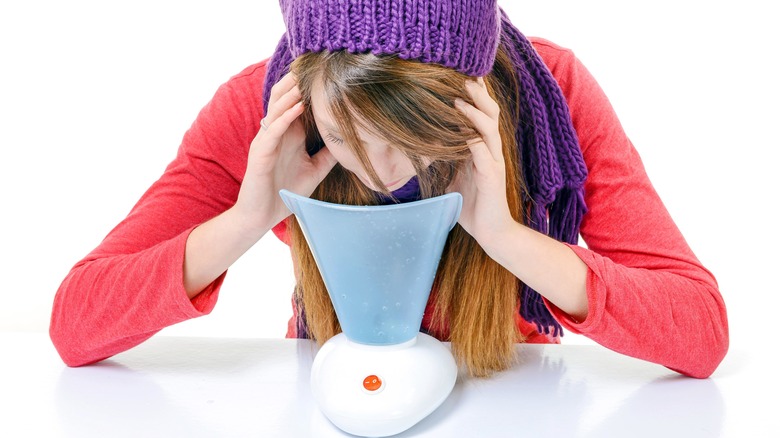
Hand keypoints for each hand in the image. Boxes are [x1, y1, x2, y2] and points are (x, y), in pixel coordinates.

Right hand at [234, 72, 336, 233]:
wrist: (261, 217)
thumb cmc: (284, 193)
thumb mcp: (315, 170)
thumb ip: (328, 155)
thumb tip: (350, 143)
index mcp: (289, 135)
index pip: (298, 104)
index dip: (309, 88)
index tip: (327, 73)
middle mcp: (276, 133)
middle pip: (284, 98)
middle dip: (297, 82)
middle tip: (314, 64)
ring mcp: (266, 141)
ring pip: (277, 108)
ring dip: (291, 93)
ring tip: (305, 78)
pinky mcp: (260, 153)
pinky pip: (272, 129)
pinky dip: (285, 116)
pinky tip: (297, 106)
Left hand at [448, 78, 514, 247]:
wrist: (491, 232)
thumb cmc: (471, 204)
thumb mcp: (453, 176)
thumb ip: (444, 159)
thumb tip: (420, 146)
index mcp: (482, 147)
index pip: (480, 113)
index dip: (473, 94)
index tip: (458, 73)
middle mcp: (491, 150)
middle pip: (489, 112)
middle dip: (477, 92)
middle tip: (462, 73)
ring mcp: (494, 162)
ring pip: (489, 128)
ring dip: (474, 111)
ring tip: (459, 95)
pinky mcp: (493, 177)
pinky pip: (484, 153)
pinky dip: (474, 139)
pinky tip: (465, 131)